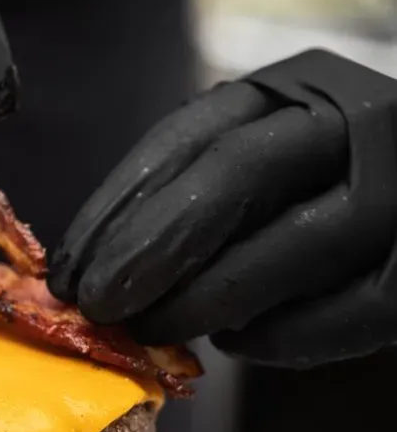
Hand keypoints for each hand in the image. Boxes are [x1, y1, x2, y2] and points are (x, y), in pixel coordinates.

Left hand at [50, 50, 396, 367]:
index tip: (72, 262)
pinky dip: (282, 334)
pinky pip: (348, 311)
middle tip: (97, 303)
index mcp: (299, 89)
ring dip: (203, 298)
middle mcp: (358, 125)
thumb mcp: (270, 160)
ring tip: (150, 330)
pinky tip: (239, 342)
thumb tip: (107, 260)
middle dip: (151, 245)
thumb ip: (204, 194)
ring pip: (291, 244)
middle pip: (237, 173)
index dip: (120, 201)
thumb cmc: (331, 188)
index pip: (191, 133)